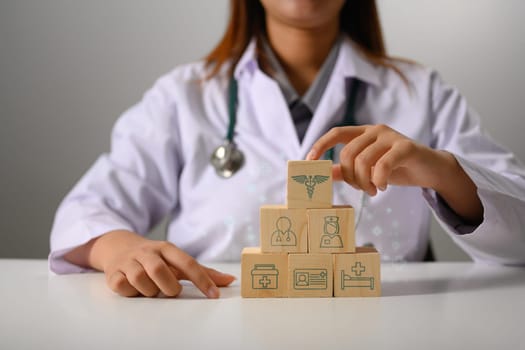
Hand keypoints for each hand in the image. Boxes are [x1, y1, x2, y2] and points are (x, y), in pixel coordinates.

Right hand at [66, 230, 235, 297]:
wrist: (118, 246)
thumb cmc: (155, 257)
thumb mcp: (177, 260)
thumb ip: (202, 272)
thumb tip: (230, 280)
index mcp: (167, 248)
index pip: (188, 263)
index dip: (202, 280)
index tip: (213, 295)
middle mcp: (148, 252)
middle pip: (160, 270)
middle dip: (168, 287)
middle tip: (171, 291)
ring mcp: (129, 262)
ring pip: (140, 280)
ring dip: (149, 291)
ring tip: (152, 289)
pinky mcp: (113, 273)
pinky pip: (122, 286)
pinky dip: (131, 292)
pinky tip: (135, 289)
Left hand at [307, 124, 445, 194]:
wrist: (429, 169)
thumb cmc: (396, 168)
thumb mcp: (368, 170)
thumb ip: (347, 171)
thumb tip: (324, 174)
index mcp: (363, 133)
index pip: (336, 133)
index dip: (320, 145)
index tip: (309, 161)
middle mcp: (375, 131)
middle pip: (348, 153)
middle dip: (350, 177)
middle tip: (362, 190)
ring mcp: (390, 137)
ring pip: (363, 161)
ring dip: (364, 183)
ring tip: (373, 191)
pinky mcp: (405, 146)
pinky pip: (382, 165)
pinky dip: (379, 180)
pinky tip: (383, 187)